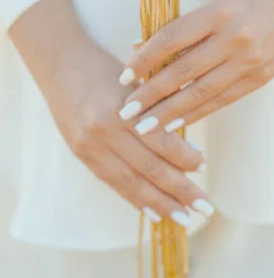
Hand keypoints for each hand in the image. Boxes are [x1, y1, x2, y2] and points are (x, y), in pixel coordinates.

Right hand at [10, 0, 212, 226]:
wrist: (59, 63)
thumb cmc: (104, 65)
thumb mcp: (134, 80)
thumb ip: (156, 109)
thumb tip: (185, 147)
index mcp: (122, 108)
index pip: (159, 141)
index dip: (183, 158)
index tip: (204, 167)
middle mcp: (104, 131)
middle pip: (148, 168)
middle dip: (179, 191)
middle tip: (205, 207)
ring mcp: (90, 146)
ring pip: (130, 182)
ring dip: (160, 204)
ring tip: (183, 219)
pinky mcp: (81, 154)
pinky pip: (112, 182)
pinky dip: (134, 199)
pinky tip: (153, 212)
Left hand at [118, 0, 273, 131]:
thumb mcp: (219, 2)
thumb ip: (186, 26)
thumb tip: (145, 47)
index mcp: (219, 12)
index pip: (172, 38)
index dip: (145, 59)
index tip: (124, 76)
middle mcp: (233, 38)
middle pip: (183, 71)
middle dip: (151, 94)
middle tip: (126, 112)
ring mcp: (249, 60)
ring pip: (202, 91)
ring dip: (170, 111)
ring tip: (146, 126)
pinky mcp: (261, 77)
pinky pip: (223, 99)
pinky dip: (199, 112)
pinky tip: (179, 122)